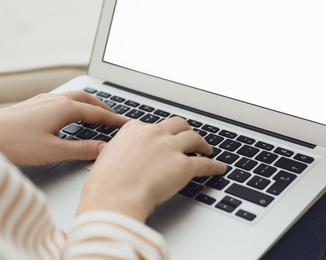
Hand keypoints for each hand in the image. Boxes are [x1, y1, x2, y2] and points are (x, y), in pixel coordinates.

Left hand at [0, 90, 127, 165]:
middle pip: (88, 99)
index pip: (97, 114)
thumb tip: (105, 149)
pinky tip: (70, 115)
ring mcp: (42, 100)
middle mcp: (54, 100)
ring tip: (97, 114)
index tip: (127, 124)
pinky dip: (75, 106)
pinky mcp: (33, 105)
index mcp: (63, 108)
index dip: (114, 120)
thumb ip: (82, 149)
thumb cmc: (13, 143)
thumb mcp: (54, 150)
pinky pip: (62, 100)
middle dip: (104, 108)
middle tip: (116, 117)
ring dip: (89, 105)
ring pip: (74, 97)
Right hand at [77, 117, 226, 221]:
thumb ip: (121, 149)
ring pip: (194, 138)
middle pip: (178, 124)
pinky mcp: (184, 165)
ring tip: (206, 150)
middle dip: (186, 130)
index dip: (163, 132)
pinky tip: (219, 168)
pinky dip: (214, 165)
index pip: (154, 125)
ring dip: (202, 144)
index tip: (166, 137)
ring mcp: (170, 148)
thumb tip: (123, 152)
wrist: (114, 196)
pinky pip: (205, 163)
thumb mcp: (107, 156)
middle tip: (190, 138)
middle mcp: (154, 134)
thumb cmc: (106, 183)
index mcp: (134, 129)